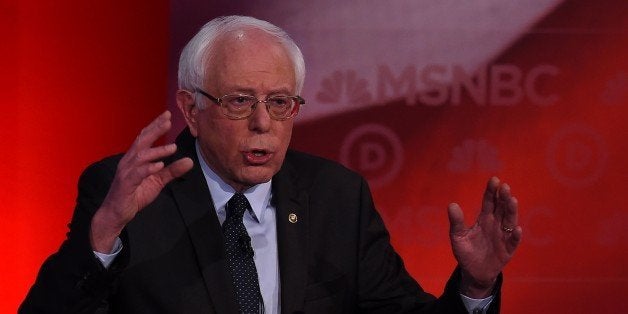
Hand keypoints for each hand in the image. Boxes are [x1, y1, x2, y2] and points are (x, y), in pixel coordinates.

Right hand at [90, 111, 193, 252]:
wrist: (116, 214)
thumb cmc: (135, 194)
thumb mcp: (157, 182)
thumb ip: (172, 171)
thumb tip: (189, 161)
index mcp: (135, 158)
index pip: (145, 138)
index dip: (155, 126)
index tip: (168, 115)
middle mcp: (129, 162)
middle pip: (142, 141)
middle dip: (155, 130)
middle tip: (168, 120)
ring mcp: (126, 173)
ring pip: (141, 157)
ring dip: (157, 151)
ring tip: (173, 148)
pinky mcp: (126, 185)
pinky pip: (137, 174)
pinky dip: (148, 169)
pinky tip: (160, 166)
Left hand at [447, 177, 521, 297]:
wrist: (473, 272)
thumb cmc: (466, 251)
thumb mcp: (458, 236)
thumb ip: (456, 222)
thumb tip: (452, 204)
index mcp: (484, 219)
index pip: (489, 202)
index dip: (491, 191)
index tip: (494, 179)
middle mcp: (496, 224)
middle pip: (501, 208)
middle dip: (503, 197)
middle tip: (504, 187)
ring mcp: (503, 236)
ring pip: (509, 221)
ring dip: (511, 211)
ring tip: (512, 201)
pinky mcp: (507, 250)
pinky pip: (512, 242)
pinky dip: (515, 235)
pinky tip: (516, 229)